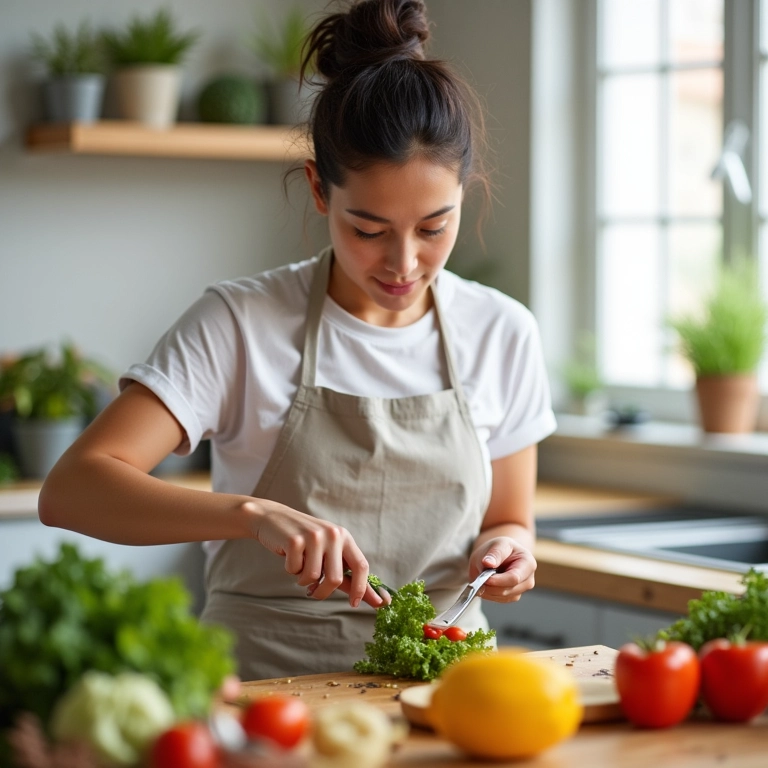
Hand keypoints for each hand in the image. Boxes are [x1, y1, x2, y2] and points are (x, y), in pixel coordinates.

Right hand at [242, 499, 381, 608]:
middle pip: (336, 578)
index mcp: (345, 537)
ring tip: (299, 566)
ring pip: (313, 577)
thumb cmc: (305, 542)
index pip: (361, 566)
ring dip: (303, 580)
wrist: (273, 519)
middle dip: (323, 592)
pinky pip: (295, 571)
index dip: (361, 588)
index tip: (354, 604)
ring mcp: (314, 536)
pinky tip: (289, 557)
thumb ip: (348, 577)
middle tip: (313, 592)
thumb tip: (377, 601)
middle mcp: (333, 534)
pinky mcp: (295, 540)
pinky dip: (291, 570)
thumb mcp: (328, 554)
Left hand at [469, 536, 536, 602]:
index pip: (515, 578)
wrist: (499, 555)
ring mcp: (521, 589)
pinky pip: (499, 599)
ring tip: (482, 577)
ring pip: (503, 597)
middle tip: (479, 578)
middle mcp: (528, 579)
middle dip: (491, 586)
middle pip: (509, 590)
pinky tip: (485, 583)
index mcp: (528, 563)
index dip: (498, 580)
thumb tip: (488, 563)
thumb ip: (494, 553)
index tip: (485, 578)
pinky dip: (488, 593)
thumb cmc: (501, 548)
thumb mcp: (497, 544)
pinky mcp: (513, 596)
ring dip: (488, 590)